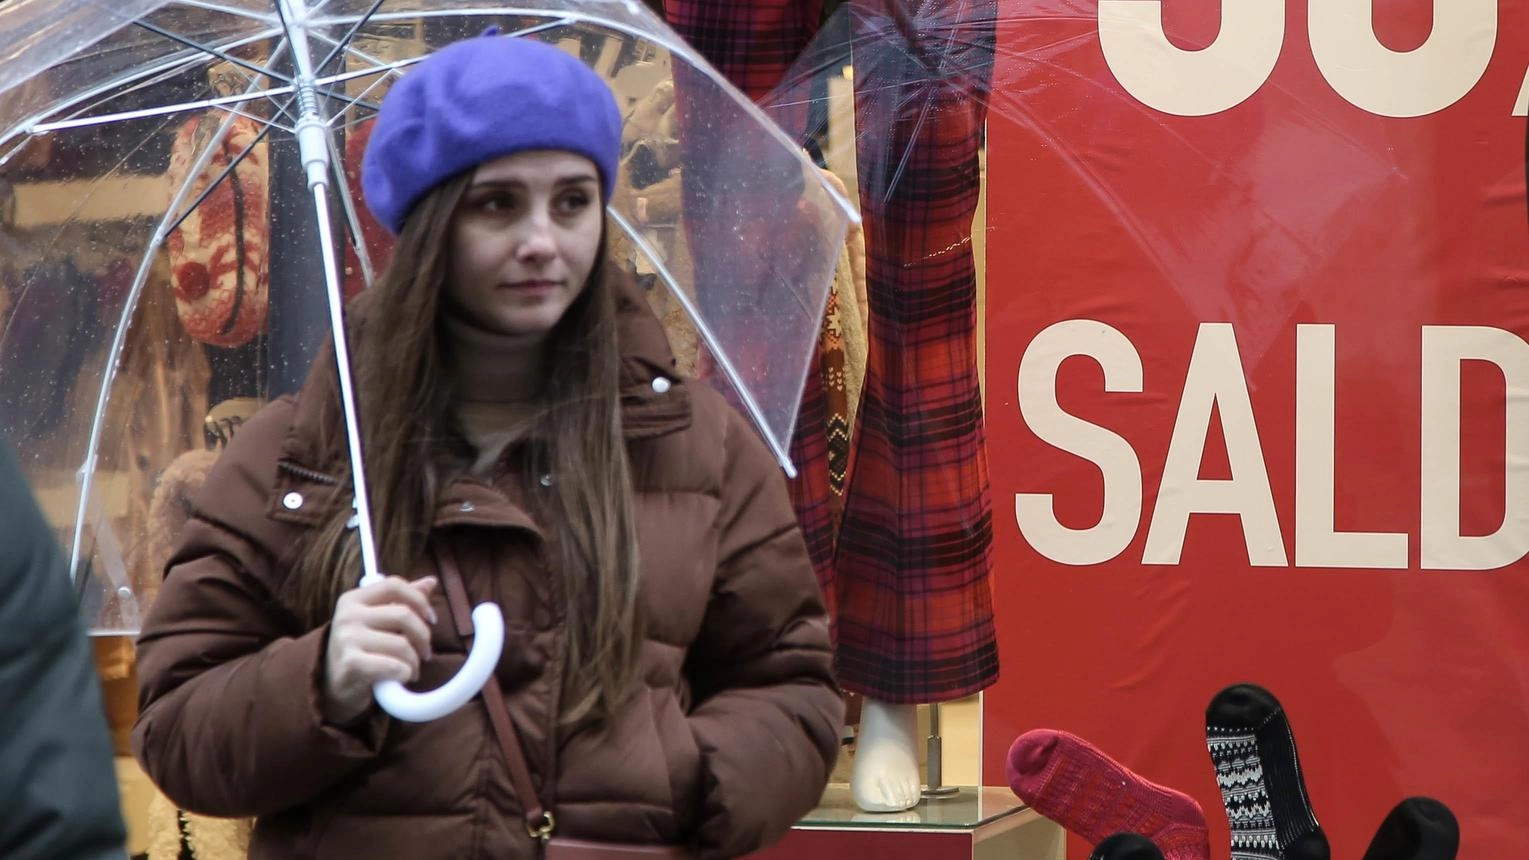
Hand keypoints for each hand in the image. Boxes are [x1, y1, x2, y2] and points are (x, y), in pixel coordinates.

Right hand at [321, 576, 438, 724]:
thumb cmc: (361, 648)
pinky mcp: (351, 664)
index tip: (431, 619)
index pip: (394, 585)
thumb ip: (401, 600)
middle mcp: (348, 615)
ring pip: (402, 644)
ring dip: (415, 661)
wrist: (332, 684)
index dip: (419, 600)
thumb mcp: (377, 620)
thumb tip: (431, 581)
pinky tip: (403, 677)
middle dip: (423, 636)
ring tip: (412, 668)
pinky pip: (394, 666)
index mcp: (354, 599)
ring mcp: (347, 639)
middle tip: (425, 652)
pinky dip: (406, 673)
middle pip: (403, 615)